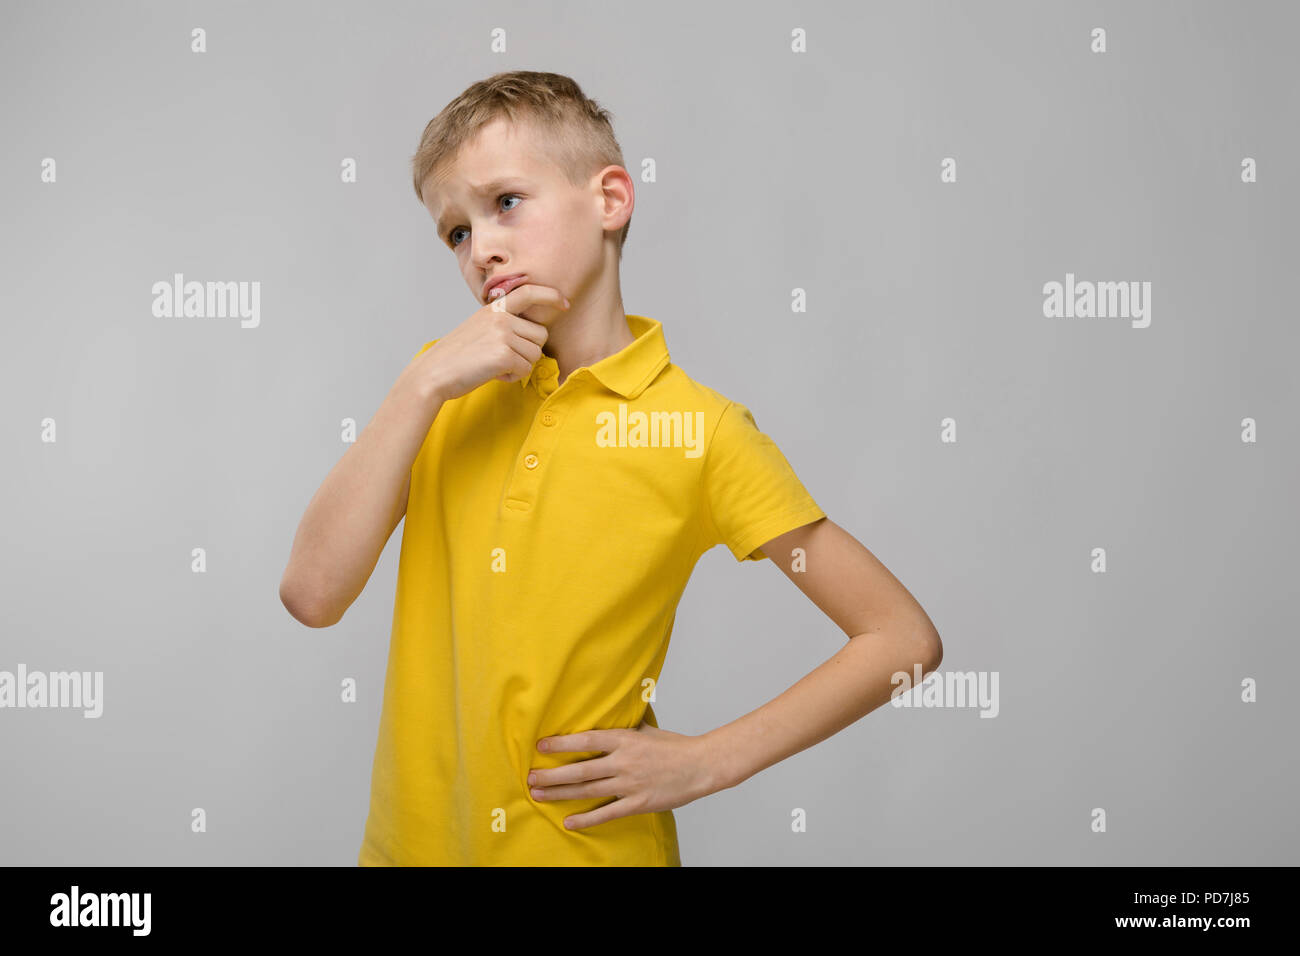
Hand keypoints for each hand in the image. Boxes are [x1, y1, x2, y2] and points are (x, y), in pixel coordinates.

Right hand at [420, 283, 568, 400]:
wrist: (434, 372)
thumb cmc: (456, 356)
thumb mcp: (479, 328)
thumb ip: (503, 325)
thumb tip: (532, 336)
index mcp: (494, 308)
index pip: (528, 292)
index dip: (549, 295)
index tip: (564, 302)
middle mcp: (500, 317)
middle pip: (540, 335)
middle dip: (528, 350)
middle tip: (503, 357)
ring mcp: (503, 334)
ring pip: (535, 354)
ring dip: (520, 365)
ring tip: (494, 365)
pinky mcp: (504, 354)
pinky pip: (525, 369)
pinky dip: (512, 377)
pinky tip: (493, 373)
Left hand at [528, 720, 718, 829]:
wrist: (701, 765)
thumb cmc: (673, 746)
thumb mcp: (646, 729)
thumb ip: (623, 726)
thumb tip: (605, 713)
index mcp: (626, 740)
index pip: (587, 740)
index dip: (562, 743)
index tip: (540, 746)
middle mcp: (624, 762)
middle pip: (581, 770)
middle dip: (552, 775)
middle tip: (530, 778)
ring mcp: (631, 784)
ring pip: (588, 791)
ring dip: (561, 794)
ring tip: (539, 795)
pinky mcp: (638, 803)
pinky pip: (607, 813)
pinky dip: (587, 819)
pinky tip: (568, 821)